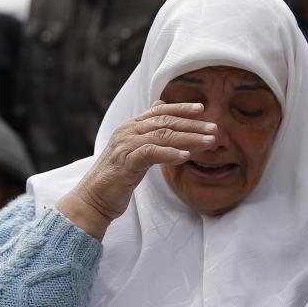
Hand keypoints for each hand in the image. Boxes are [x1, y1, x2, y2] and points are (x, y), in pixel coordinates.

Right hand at [57, 102, 214, 239]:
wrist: (93, 199)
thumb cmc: (117, 177)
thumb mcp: (134, 151)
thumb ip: (147, 132)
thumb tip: (160, 107)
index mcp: (130, 127)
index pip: (159, 111)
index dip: (180, 108)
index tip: (201, 109)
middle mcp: (127, 131)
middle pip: (165, 122)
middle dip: (192, 124)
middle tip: (214, 128)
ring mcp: (125, 145)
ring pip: (162, 136)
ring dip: (189, 138)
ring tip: (209, 142)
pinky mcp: (125, 162)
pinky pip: (151, 153)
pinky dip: (170, 153)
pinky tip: (186, 155)